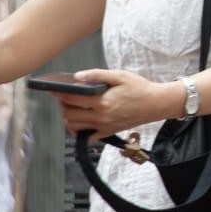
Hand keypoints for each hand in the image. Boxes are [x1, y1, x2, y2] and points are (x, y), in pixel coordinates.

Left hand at [56, 69, 179, 140]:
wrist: (157, 104)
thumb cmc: (140, 88)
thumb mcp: (120, 76)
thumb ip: (97, 75)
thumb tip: (77, 76)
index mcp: (102, 101)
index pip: (72, 99)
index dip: (60, 93)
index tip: (53, 89)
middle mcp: (101, 116)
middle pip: (69, 114)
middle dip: (62, 105)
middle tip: (64, 97)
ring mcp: (104, 126)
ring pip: (74, 126)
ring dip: (68, 117)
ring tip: (71, 108)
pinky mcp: (108, 132)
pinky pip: (86, 137)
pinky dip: (79, 130)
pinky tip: (81, 121)